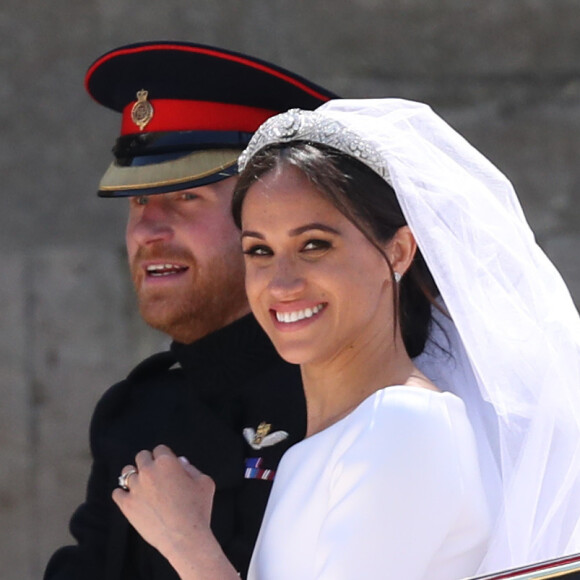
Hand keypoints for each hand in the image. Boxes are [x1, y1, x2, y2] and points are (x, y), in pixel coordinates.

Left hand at [113, 444, 215, 563]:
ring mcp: (135, 488)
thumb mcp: (204, 482)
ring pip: (126, 472)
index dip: (165, 457)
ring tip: (142, 486)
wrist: (185, 538)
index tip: (168, 466)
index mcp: (167, 462)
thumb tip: (179, 461)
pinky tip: (132, 498)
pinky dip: (123, 494)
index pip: (160, 449)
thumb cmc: (198, 509)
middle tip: (156, 475)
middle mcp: (148, 471)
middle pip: (141, 456)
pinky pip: (117, 493)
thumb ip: (191, 468)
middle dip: (149, 463)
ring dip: (135, 476)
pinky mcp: (126, 505)